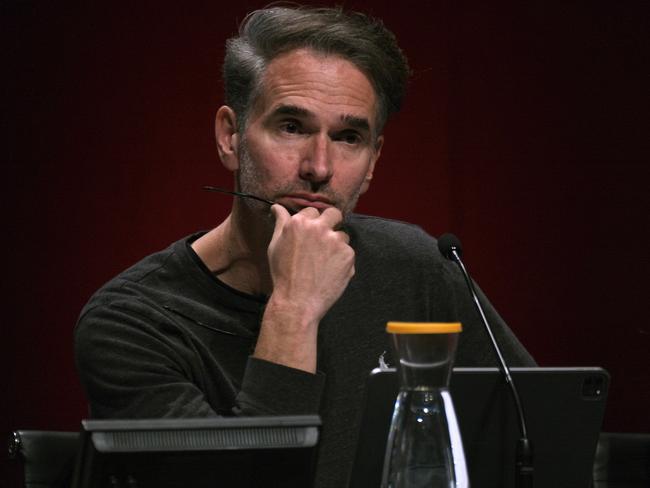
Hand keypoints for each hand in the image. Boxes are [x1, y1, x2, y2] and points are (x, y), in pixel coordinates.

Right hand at [254, 204, 354, 371]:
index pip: (312, 211)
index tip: (310, 235)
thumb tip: (277, 206)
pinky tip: (330, 272)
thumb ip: (281, 223)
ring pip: (342, 235)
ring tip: (324, 263)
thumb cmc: (283, 274)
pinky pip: (348, 252)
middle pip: (333, 213)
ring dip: (336, 244)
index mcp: (299, 222)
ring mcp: (335, 240)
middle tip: (324, 240)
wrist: (297, 302)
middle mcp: (319, 228)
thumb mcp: (275, 246)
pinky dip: (342, 260)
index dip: (312, 223)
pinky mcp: (348, 254)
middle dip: (330, 222)